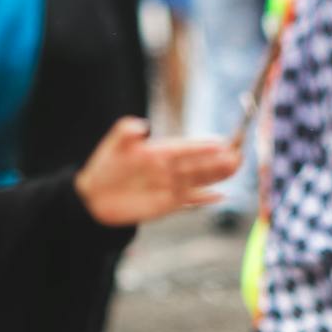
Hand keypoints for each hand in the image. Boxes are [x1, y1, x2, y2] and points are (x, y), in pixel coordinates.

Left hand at [74, 118, 237, 227]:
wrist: (93, 198)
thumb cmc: (103, 168)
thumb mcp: (114, 145)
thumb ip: (126, 131)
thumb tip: (142, 126)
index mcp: (159, 151)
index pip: (187, 147)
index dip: (205, 145)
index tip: (223, 141)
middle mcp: (168, 168)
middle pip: (198, 163)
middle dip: (218, 160)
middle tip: (238, 155)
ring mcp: (169, 186)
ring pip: (198, 180)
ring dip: (217, 175)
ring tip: (236, 168)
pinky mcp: (166, 204)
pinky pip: (189, 200)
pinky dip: (204, 199)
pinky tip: (220, 196)